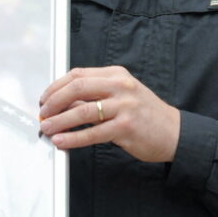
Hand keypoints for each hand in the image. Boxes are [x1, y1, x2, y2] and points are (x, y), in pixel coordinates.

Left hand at [38, 66, 180, 161]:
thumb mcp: (119, 97)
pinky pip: (92, 133)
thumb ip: (92, 97)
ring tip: (47, 128)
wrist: (174, 133)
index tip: (45, 99)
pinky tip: (62, 141)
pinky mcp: (126, 127)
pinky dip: (73, 138)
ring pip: (82, 111)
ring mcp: (124, 106)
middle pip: (77, 88)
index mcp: (116, 75)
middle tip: (43, 113)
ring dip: (59, 121)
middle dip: (53, 102)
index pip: (78, 75)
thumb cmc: (144, 115)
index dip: (56, 87)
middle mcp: (120, 86)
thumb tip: (61, 104)